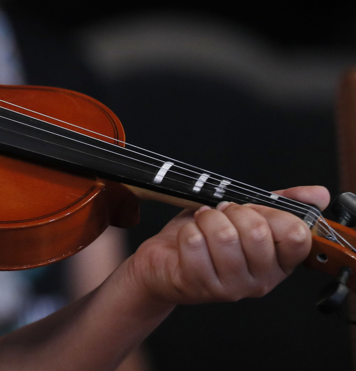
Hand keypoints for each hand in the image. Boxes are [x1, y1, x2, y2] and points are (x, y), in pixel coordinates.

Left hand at [124, 186, 330, 306]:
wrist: (163, 264)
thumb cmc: (205, 238)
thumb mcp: (244, 216)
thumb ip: (280, 203)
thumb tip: (319, 194)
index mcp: (279, 264)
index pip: (296, 235)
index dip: (269, 213)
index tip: (250, 211)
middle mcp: (261, 281)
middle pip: (257, 231)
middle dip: (232, 211)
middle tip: (220, 215)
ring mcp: (232, 288)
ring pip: (224, 235)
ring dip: (207, 219)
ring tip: (202, 223)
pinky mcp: (200, 286)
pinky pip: (195, 243)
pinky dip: (187, 230)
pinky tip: (188, 237)